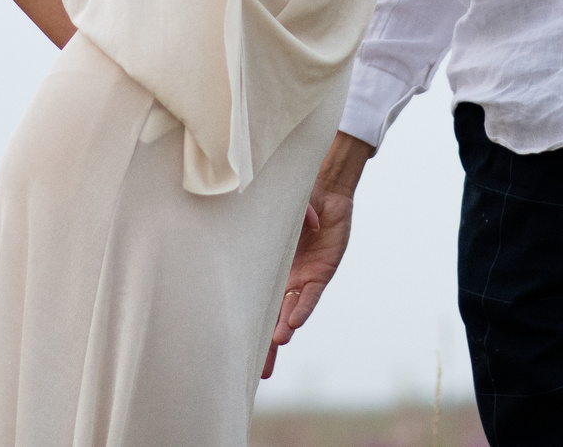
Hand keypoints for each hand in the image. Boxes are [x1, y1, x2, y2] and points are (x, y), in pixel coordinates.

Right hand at [263, 137, 369, 376]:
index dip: (249, 321)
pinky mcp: (321, 272)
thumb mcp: (281, 207)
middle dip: (266, 343)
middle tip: (257, 370)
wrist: (327, 193)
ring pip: (290, 312)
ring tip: (274, 346)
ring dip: (282, 329)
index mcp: (269, 269)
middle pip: (272, 318)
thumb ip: (285, 214)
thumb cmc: (299, 198)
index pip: (257, 302)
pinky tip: (293, 323)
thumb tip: (300, 223)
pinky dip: (302, 308)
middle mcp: (284, 279)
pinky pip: (311, 295)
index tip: (236, 342)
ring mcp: (302, 278)